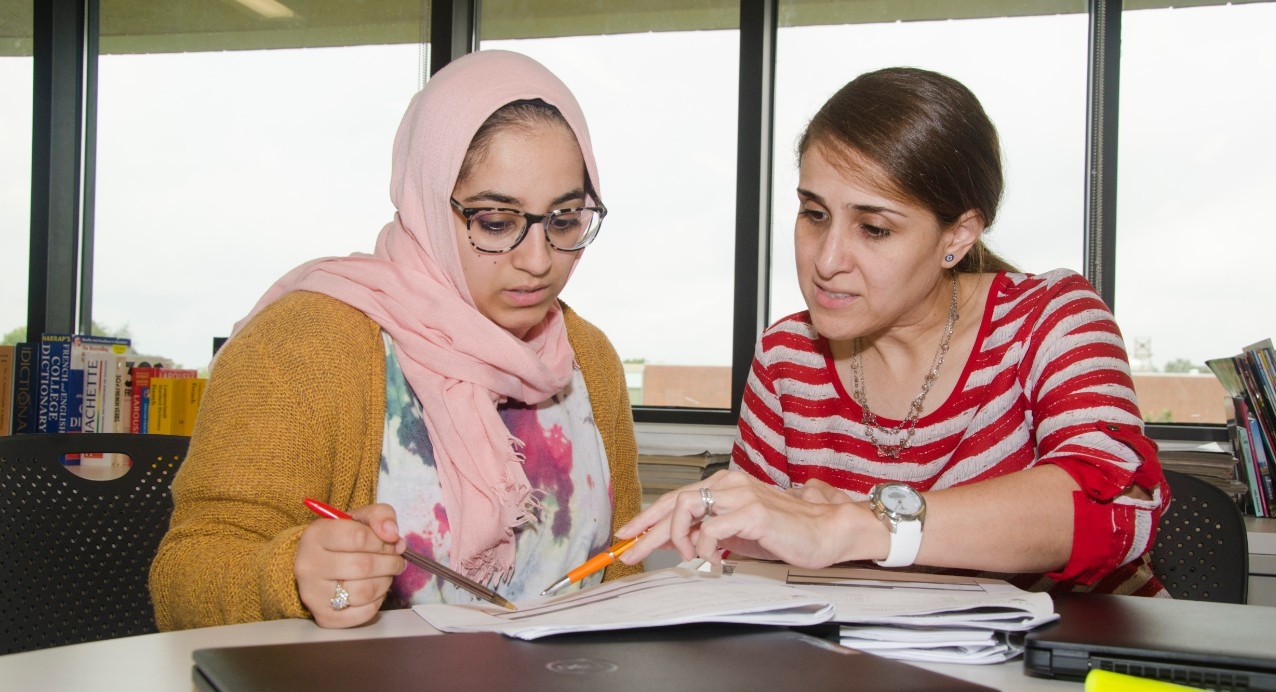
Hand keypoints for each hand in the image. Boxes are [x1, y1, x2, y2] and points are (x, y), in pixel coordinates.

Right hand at [294, 503, 405, 627]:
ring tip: (386, 574)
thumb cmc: (342, 539)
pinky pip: (364, 613)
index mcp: (315, 535)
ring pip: (364, 592)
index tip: (391, 542)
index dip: (383, 541)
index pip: (359, 537)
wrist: (319, 565)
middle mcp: (308, 565)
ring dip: (386, 582)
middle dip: (390, 563)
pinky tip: (375, 591)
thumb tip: (392, 534)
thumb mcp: (360, 517)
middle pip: (364, 566)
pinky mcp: (324, 617)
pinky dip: (378, 602)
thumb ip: (380, 515)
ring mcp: (313, 594)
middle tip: (396, 560)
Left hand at [616, 470, 878, 569]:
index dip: (648, 516)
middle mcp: (729, 484)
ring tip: (685, 557)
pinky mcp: (752, 511)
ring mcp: (740, 495)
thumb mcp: (736, 534)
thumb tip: (675, 543)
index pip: (676, 497)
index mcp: (724, 486)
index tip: (628, 534)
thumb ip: (707, 533)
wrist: (824, 532)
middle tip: (630, 552)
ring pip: (687, 508)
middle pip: (675, 502)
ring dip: (677, 537)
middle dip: (647, 530)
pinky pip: (712, 529)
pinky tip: (712, 560)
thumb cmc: (783, 532)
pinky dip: (704, 547)